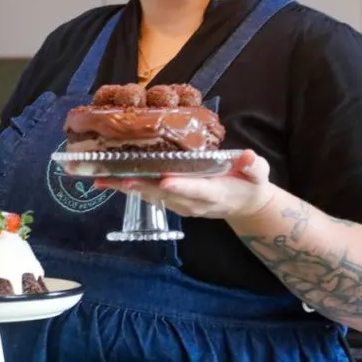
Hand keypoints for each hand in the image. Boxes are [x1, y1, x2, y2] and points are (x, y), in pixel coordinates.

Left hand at [95, 149, 276, 219]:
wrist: (244, 205)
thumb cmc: (249, 183)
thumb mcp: (258, 174)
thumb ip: (254, 166)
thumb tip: (249, 157)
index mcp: (214, 193)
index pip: (196, 190)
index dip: (181, 186)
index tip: (165, 180)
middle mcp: (193, 202)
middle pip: (165, 195)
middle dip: (142, 187)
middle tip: (119, 179)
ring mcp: (180, 205)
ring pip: (151, 196)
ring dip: (127, 189)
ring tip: (103, 180)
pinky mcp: (172, 202)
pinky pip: (148, 196)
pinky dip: (129, 188)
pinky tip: (109, 181)